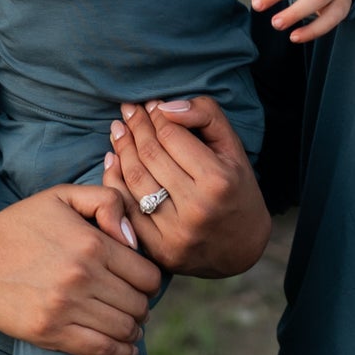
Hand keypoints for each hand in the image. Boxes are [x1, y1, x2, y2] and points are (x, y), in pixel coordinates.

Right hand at [0, 184, 160, 354]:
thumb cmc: (20, 225)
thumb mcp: (62, 195)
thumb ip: (107, 201)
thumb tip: (133, 239)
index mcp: (92, 243)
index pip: (148, 275)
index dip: (149, 281)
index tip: (139, 282)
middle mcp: (82, 276)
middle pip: (140, 305)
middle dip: (142, 306)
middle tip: (133, 304)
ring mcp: (66, 308)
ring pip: (125, 330)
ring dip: (133, 330)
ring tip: (126, 324)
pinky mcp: (50, 333)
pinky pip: (102, 351)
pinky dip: (121, 353)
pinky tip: (123, 347)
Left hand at [103, 97, 270, 278]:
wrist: (242, 247)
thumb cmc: (236, 189)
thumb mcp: (232, 147)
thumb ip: (206, 116)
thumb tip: (166, 106)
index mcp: (218, 180)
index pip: (171, 135)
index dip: (155, 116)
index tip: (149, 105)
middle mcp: (196, 208)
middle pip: (150, 155)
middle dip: (135, 127)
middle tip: (128, 111)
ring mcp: (175, 232)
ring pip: (134, 179)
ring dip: (121, 149)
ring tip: (119, 130)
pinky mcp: (159, 249)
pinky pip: (126, 208)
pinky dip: (114, 180)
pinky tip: (112, 160)